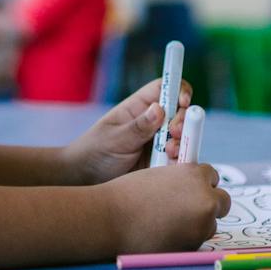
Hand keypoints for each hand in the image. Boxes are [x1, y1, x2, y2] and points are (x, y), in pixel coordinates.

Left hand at [62, 77, 192, 183]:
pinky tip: (171, 166)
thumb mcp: (114, 139)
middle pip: (180, 113)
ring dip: (183, 143)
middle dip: (183, 121)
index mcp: (139, 107)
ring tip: (170, 153)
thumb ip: (137, 127)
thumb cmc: (95, 152)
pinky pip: (180, 159)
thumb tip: (160, 109)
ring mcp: (160, 142)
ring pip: (183, 137)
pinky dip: (181, 162)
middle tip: (175, 133)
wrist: (87, 180)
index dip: (179, 90)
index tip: (183, 102)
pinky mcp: (163, 162)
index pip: (165, 89)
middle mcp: (153, 122)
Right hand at [102, 163, 229, 254]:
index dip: (201, 182)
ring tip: (169, 222)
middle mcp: (205, 199)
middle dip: (208, 203)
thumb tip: (193, 190)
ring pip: (210, 222)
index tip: (190, 188)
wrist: (110, 220)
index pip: (212, 175)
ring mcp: (202, 225)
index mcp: (194, 176)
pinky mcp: (194, 246)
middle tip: (188, 207)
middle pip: (222, 201)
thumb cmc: (127, 194)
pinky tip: (165, 233)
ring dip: (198, 222)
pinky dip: (187, 237)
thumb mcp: (158, 176)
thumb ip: (180, 182)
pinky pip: (198, 239)